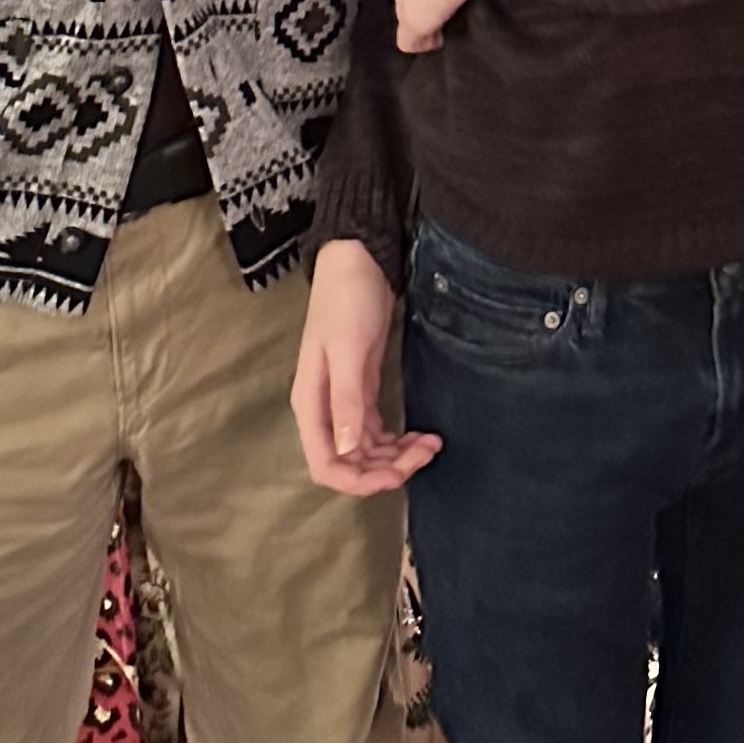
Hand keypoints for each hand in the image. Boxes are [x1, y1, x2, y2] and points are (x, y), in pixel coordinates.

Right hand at [291, 236, 439, 495]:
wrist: (358, 261)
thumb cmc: (347, 302)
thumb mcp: (348, 350)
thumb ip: (346, 400)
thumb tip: (348, 450)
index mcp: (312, 405)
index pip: (326, 465)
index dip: (359, 481)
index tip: (397, 476)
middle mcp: (324, 409)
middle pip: (350, 462)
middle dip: (387, 468)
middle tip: (426, 454)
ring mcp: (345, 400)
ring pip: (367, 450)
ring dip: (397, 456)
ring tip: (431, 444)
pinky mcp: (363, 388)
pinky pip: (378, 430)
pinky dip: (398, 439)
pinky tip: (422, 435)